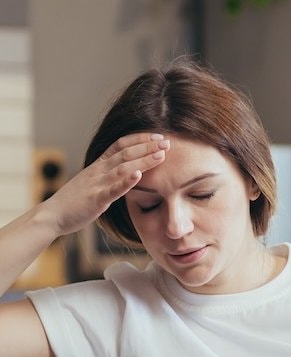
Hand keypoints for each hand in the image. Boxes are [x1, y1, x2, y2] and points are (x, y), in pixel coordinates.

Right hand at [41, 132, 169, 236]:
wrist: (53, 215)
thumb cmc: (75, 201)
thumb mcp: (94, 183)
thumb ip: (110, 175)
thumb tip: (129, 171)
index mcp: (99, 165)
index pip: (121, 145)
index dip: (140, 139)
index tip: (158, 136)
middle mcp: (98, 171)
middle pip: (126, 153)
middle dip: (148, 146)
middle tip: (167, 141)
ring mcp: (97, 184)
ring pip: (123, 168)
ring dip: (143, 160)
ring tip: (161, 155)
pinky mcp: (96, 199)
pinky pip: (112, 189)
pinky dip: (126, 181)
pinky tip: (139, 175)